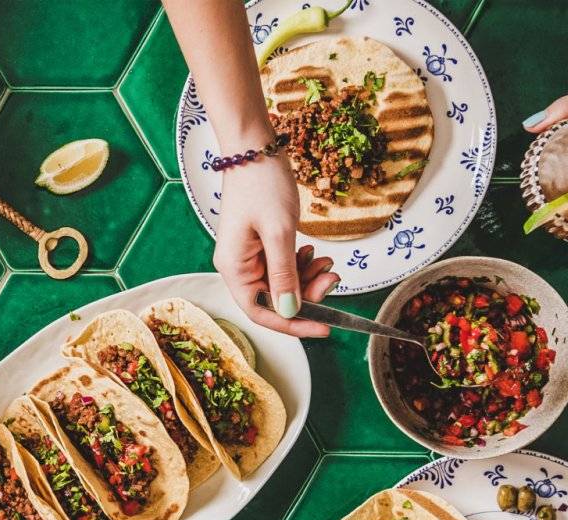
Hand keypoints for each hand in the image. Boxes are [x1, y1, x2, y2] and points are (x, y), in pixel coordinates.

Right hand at [214, 154, 339, 337]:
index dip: (293, 323)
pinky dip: (301, 264)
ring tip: (328, 263)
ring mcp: (250, 254)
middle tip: (332, 278)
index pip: (261, 311)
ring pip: (282, 284)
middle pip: (274, 299)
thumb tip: (291, 311)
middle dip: (307, 295)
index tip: (324, 326)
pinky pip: (283, 266)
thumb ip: (285, 274)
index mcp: (235, 268)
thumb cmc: (261, 184)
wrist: (254, 146)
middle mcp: (239, 266)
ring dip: (307, 278)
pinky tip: (313, 252)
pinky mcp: (261, 243)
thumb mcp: (279, 231)